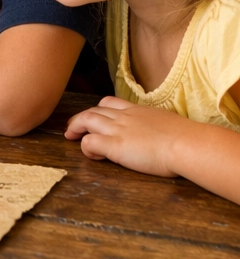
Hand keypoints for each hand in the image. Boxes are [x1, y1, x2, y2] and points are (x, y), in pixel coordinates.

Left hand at [64, 96, 188, 176]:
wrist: (188, 144)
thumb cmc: (188, 139)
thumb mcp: (169, 124)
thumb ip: (159, 126)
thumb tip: (163, 134)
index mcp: (138, 111)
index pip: (111, 102)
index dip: (99, 109)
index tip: (95, 115)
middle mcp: (124, 116)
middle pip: (94, 110)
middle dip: (80, 117)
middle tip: (73, 127)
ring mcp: (118, 129)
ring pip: (86, 120)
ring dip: (75, 127)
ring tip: (70, 136)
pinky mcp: (114, 146)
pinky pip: (89, 143)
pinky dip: (86, 148)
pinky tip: (93, 156)